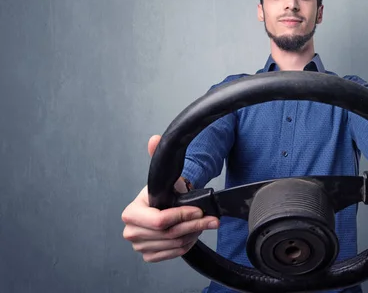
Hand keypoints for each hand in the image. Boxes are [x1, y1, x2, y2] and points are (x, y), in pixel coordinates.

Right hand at [121, 135, 219, 261]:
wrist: (166, 205)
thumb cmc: (164, 191)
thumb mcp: (163, 174)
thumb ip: (157, 155)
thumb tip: (154, 139)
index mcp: (131, 213)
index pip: (159, 220)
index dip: (182, 215)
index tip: (198, 209)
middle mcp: (131, 232)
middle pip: (169, 234)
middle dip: (193, 225)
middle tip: (210, 219)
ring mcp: (139, 246)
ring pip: (175, 244)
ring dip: (193, 234)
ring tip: (203, 223)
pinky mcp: (150, 255)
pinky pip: (174, 254)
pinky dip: (188, 244)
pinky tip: (193, 233)